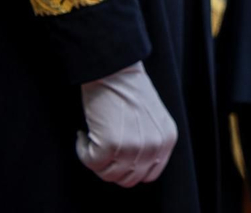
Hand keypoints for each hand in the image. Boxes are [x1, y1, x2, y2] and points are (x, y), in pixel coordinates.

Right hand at [75, 61, 177, 187]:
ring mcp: (133, 148)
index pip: (149, 175)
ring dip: (96, 160)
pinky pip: (90, 163)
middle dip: (111, 167)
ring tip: (94, 138)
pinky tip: (85, 133)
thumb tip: (131, 167)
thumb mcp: (152, 119)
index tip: (116, 157)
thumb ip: (149, 143)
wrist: (115, 70)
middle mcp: (154, 147)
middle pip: (128, 179)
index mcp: (167, 139)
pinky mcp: (111, 145)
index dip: (129, 169)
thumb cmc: (129, 90)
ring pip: (108, 175)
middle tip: (101, 148)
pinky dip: (82, 150)